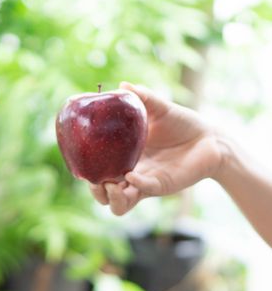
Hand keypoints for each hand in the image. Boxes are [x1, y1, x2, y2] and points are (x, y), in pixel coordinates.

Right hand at [90, 82, 223, 214]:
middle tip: (94, 179)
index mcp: (124, 156)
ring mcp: (144, 183)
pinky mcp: (161, 185)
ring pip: (119, 205)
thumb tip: (122, 85)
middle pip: (103, 195)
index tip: (81, 161)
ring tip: (110, 184)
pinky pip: (142, 191)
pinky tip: (131, 175)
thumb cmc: (182, 123)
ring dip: (110, 198)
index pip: (98, 171)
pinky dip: (134, 185)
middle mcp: (130, 173)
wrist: (209, 137)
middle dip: (95, 192)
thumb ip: (141, 98)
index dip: (87, 171)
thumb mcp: (158, 108)